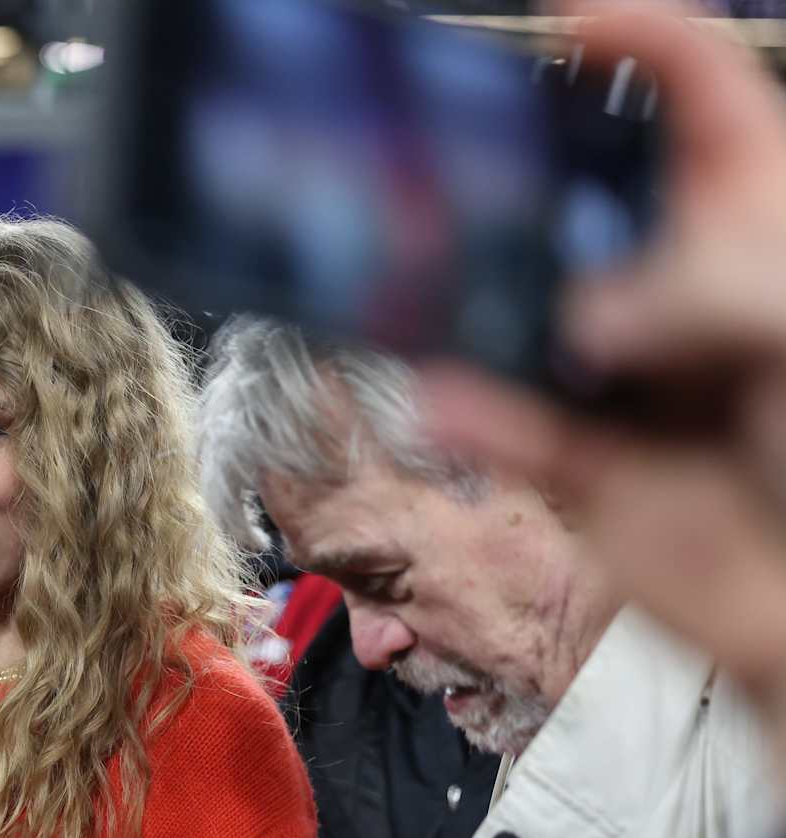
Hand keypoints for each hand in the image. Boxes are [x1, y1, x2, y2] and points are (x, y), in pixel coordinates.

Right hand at [422, 3, 785, 711]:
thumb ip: (706, 299)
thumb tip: (583, 325)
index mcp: (760, 226)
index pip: (705, 95)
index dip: (641, 39)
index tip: (561, 26)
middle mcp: (683, 287)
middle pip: (586, 199)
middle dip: (519, 180)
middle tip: (451, 174)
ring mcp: (625, 374)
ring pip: (523, 312)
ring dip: (470, 302)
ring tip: (418, 281)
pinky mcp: (582, 462)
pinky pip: (509, 426)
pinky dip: (474, 415)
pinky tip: (447, 397)